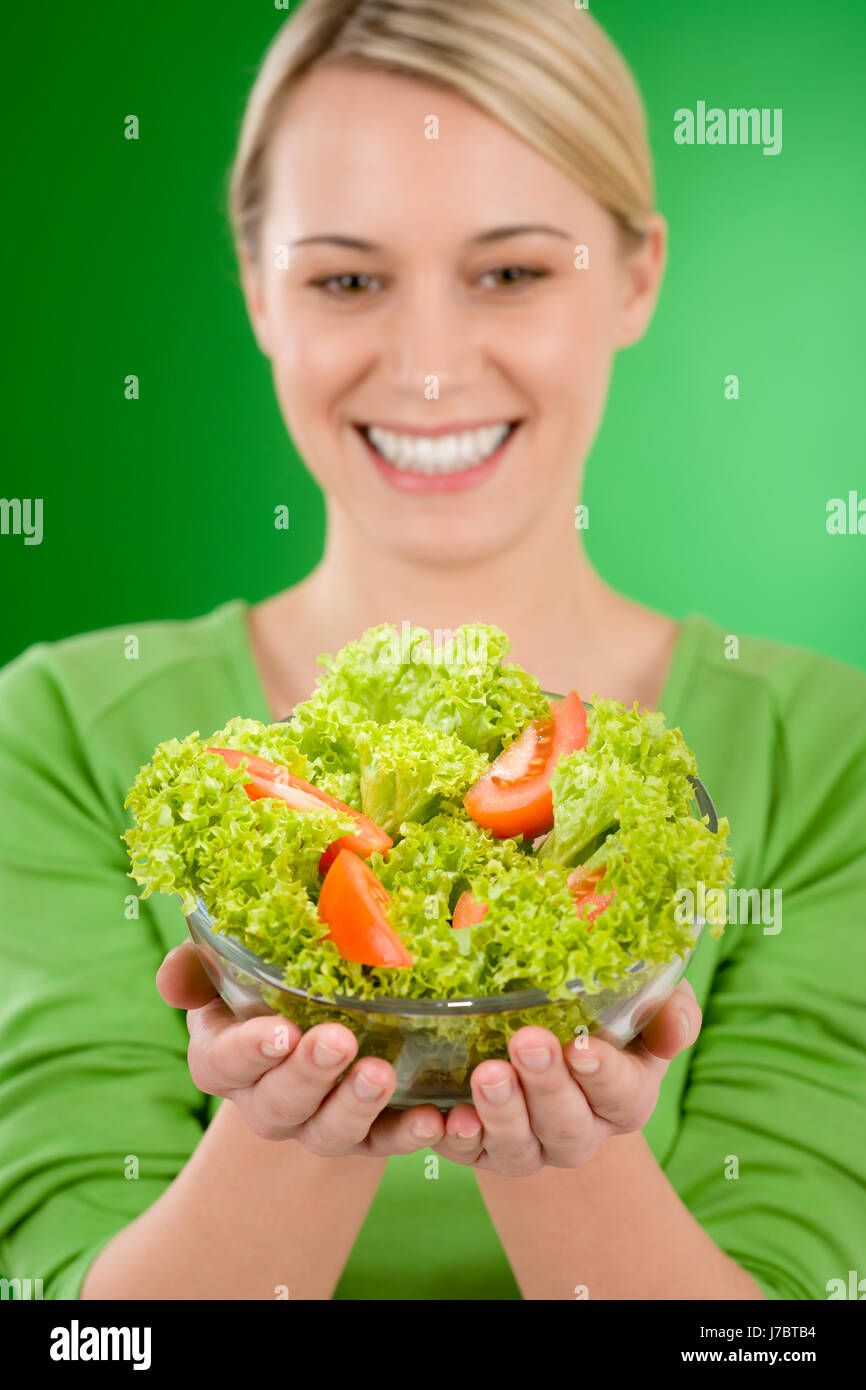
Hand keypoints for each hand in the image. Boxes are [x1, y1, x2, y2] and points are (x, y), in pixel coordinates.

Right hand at [156, 941, 446, 1156]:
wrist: (315, 1008)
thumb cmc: (263, 978)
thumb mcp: (227, 964)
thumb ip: (195, 967)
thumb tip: (169, 981)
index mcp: (225, 1059)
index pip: (226, 1063)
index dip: (251, 1051)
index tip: (280, 1031)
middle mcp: (266, 1101)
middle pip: (280, 1103)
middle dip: (308, 1075)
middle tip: (338, 1040)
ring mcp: (317, 1122)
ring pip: (330, 1133)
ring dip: (356, 1106)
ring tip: (382, 1073)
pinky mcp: (366, 1134)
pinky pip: (386, 1143)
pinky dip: (409, 1136)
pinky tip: (436, 1118)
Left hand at [432, 979, 701, 1174]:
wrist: (544, 1035)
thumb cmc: (602, 1014)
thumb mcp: (646, 1005)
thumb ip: (670, 1012)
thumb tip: (676, 1027)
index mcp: (624, 1098)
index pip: (620, 1095)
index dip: (603, 1074)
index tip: (582, 1046)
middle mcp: (579, 1132)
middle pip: (566, 1124)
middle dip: (546, 1085)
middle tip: (527, 1042)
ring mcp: (529, 1145)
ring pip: (518, 1146)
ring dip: (501, 1112)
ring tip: (486, 1073)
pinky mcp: (480, 1148)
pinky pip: (466, 1154)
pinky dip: (453, 1140)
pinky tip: (439, 1116)